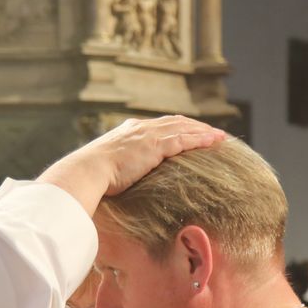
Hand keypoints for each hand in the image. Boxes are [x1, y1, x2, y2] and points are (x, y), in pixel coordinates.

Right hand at [38, 115, 226, 213]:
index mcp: (129, 131)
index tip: (190, 131)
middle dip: (195, 126)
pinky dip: (201, 138)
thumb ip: (119, 170)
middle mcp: (141, 128)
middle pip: (175, 122)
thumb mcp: (107, 169)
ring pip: (184, 128)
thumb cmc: (92, 178)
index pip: (159, 125)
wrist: (87, 172)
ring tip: (220, 136)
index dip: (177, 127)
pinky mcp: (155, 146)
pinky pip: (184, 139)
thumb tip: (119, 185)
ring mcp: (148, 135)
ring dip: (204, 131)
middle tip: (212, 132)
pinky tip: (214, 141)